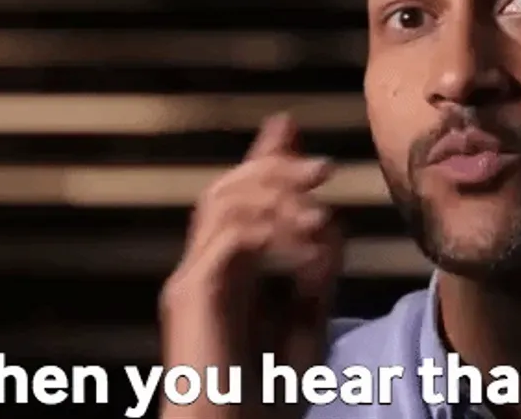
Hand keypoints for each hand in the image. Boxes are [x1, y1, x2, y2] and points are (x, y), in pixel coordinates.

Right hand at [159, 113, 343, 418]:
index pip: (241, 199)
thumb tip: (329, 222)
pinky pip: (230, 242)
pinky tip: (307, 249)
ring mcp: (192, 279)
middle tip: (323, 166)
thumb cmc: (265, 398)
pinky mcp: (191, 295)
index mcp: (228, 272)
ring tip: (320, 212)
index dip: (264, 160)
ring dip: (275, 196)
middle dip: (275, 168)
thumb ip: (314, 273)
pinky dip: (271, 234)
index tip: (291, 127)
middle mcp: (203, 267)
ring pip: (222, 203)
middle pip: (227, 189)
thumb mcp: (306, 323)